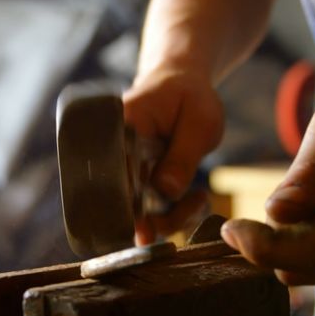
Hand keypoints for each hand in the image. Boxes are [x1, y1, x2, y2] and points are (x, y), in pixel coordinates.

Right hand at [123, 67, 223, 243]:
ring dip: (170, 218)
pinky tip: (198, 199)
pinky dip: (176, 213)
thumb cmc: (190, 97)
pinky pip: (152, 209)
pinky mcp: (140, 182)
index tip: (143, 229)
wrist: (183, 86)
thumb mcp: (199, 122)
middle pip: (121, 199)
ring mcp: (126, 170)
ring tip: (200, 201)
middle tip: (188, 214)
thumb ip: (182, 157)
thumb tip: (165, 191)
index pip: (114, 170)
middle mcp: (115, 152)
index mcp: (120, 127)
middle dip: (153, 220)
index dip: (126, 203)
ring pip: (138, 211)